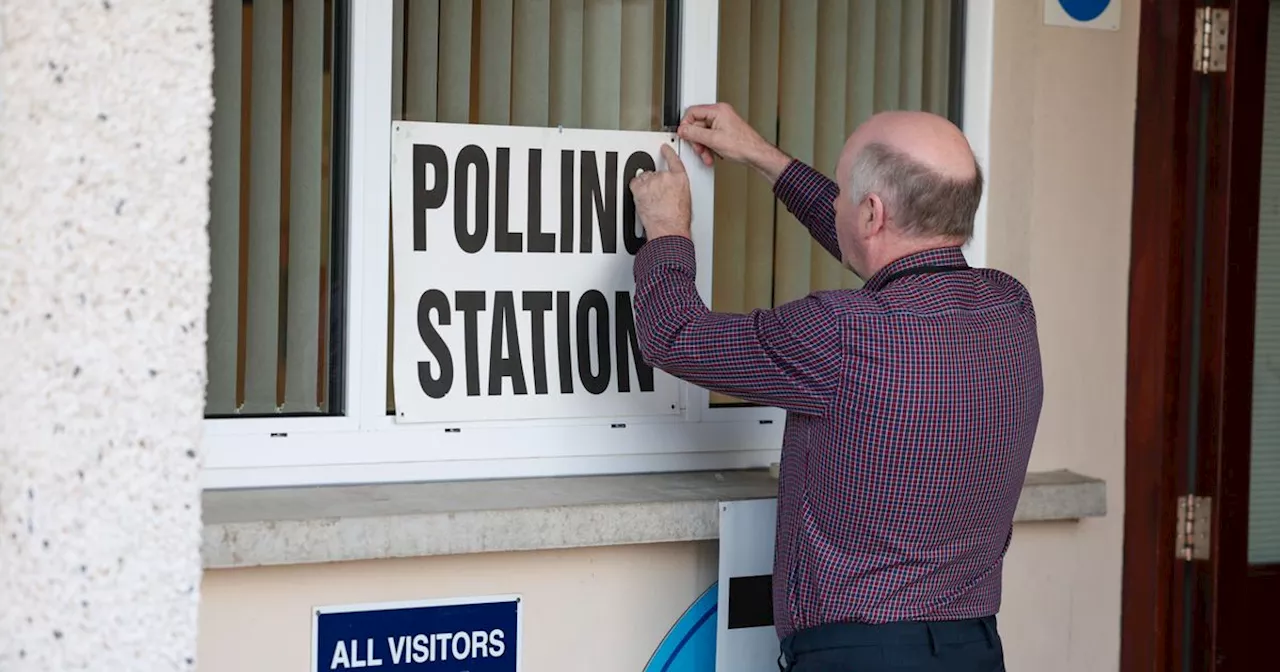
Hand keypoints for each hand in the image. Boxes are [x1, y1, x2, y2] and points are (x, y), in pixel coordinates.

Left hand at [629, 144, 691, 240]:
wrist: (669, 230)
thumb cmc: (678, 221)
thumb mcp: (686, 201)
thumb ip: (678, 190)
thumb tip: (673, 192)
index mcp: (680, 179)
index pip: (674, 160)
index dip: (668, 153)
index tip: (664, 148)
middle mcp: (666, 177)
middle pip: (656, 172)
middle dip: (655, 182)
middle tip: (656, 197)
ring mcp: (652, 182)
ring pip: (644, 178)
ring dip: (646, 186)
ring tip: (650, 200)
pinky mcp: (640, 188)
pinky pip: (635, 183)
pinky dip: (636, 188)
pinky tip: (641, 196)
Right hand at [678, 102, 792, 181]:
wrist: (756, 154)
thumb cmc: (742, 145)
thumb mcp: (713, 140)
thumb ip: (694, 134)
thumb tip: (682, 130)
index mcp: (718, 110)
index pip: (692, 112)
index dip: (686, 125)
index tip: (685, 136)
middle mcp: (720, 113)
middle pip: (697, 124)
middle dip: (697, 139)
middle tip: (699, 148)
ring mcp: (723, 122)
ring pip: (703, 133)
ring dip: (703, 146)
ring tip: (707, 155)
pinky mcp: (725, 131)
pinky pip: (710, 137)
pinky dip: (709, 146)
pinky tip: (713, 154)